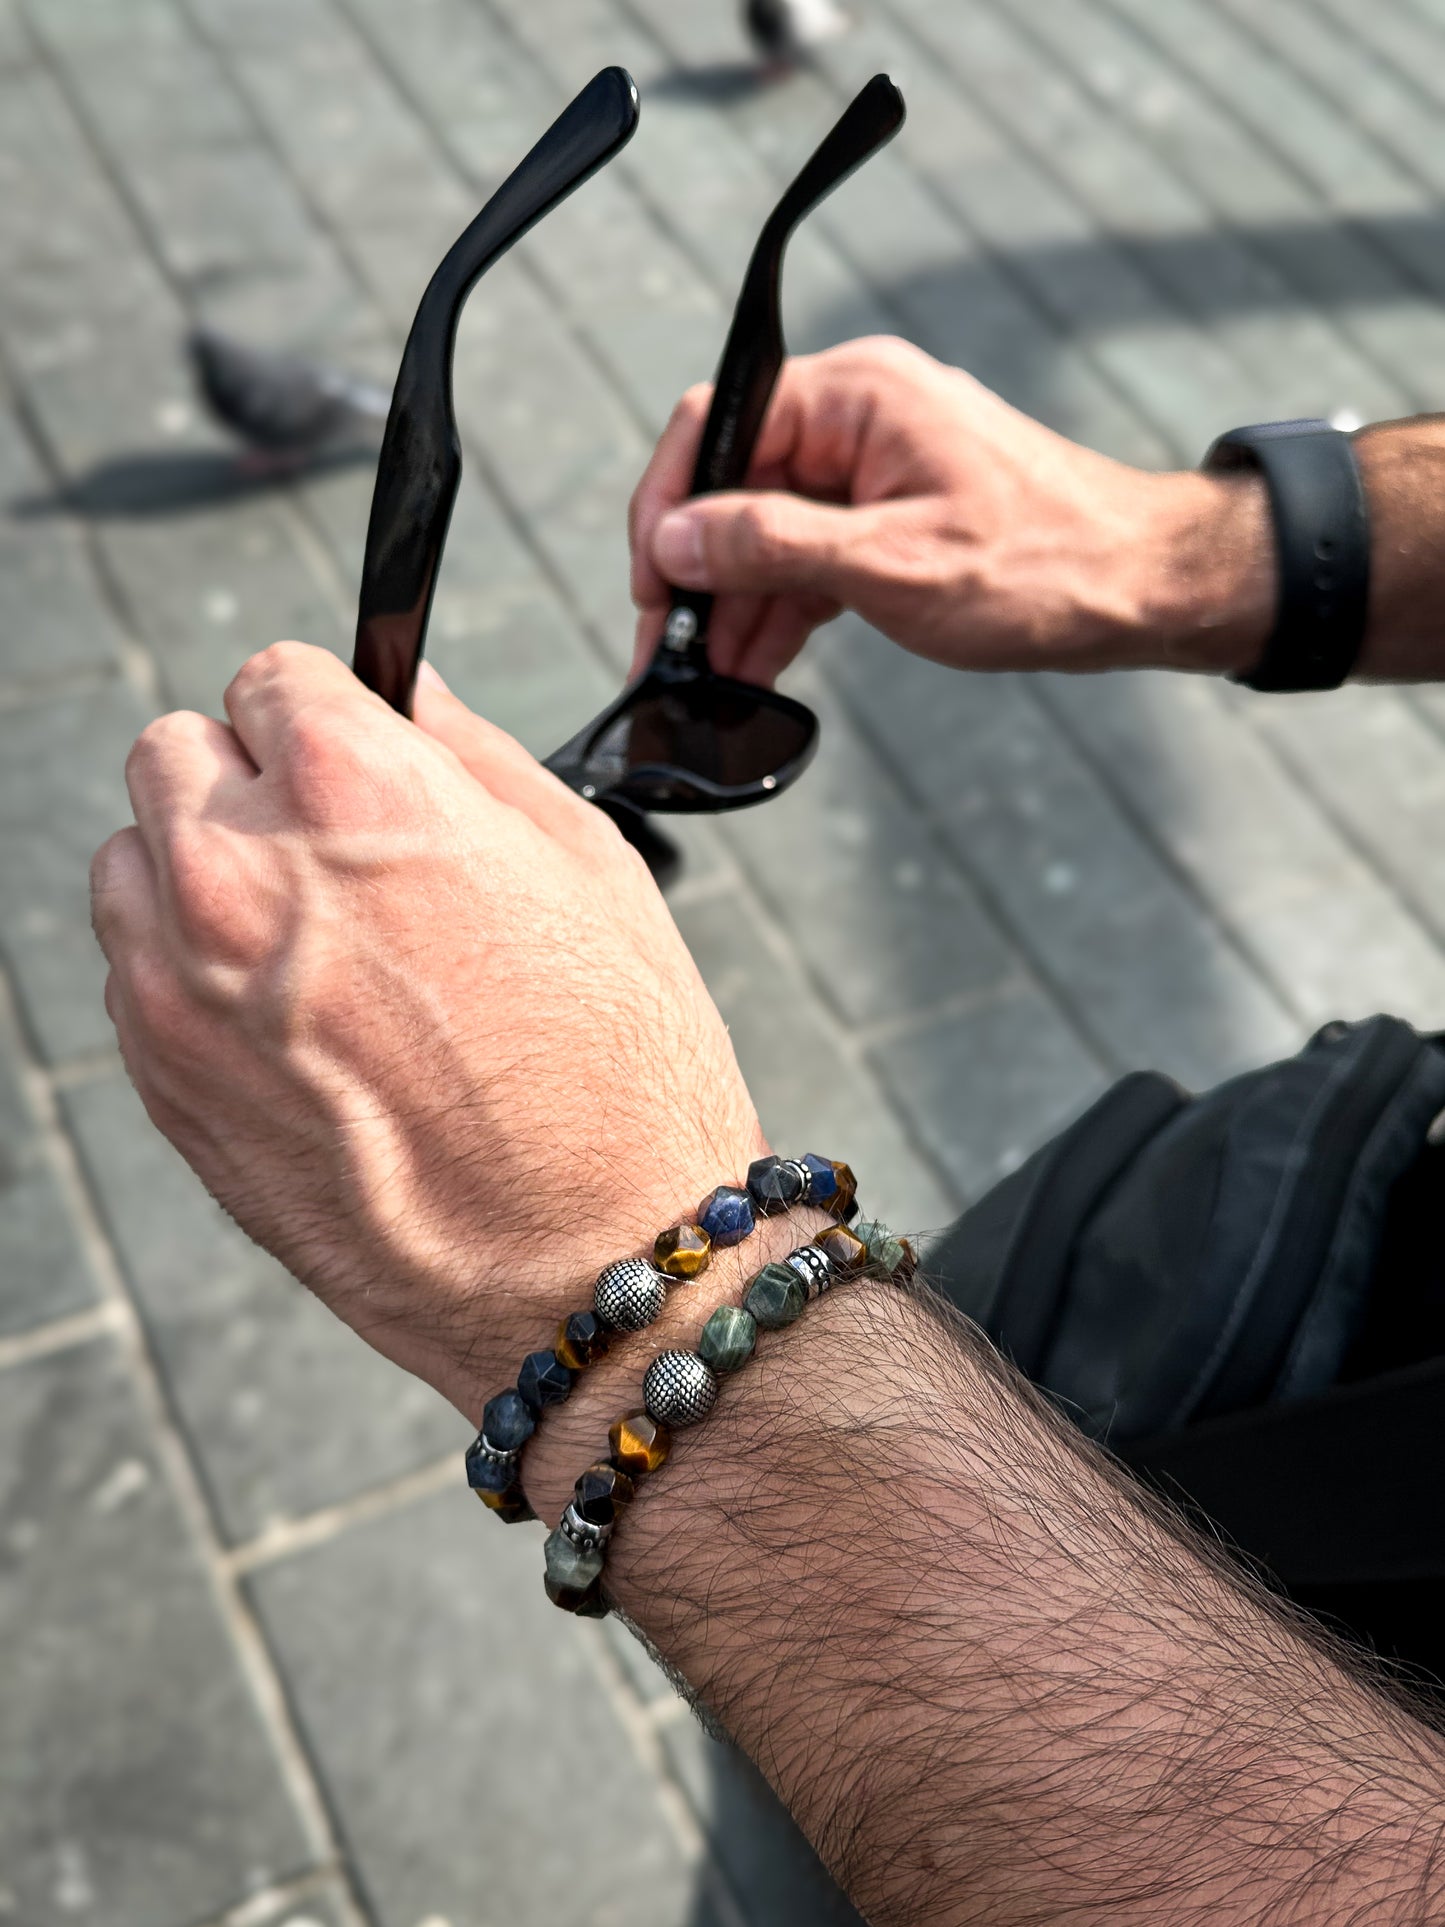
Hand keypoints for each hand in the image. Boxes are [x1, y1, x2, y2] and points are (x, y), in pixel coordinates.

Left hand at [90, 644, 763, 1417]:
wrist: (585, 1269)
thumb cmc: (615, 1070)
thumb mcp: (585, 862)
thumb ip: (470, 751)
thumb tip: (407, 698)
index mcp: (349, 788)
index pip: (271, 673)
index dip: (331, 710)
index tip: (359, 752)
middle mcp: (235, 872)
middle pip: (176, 752)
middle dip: (251, 780)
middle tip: (337, 850)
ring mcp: (178, 986)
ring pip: (133, 862)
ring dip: (202, 873)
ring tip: (315, 946)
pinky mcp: (161, 1083)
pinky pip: (136, 975)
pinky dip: (192, 975)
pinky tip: (298, 1026)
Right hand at [630, 335, 1270, 682]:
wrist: (1147, 590)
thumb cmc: (1043, 566)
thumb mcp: (889, 565)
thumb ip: (770, 547)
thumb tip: (676, 542)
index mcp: (856, 396)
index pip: (717, 423)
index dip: (668, 504)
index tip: (650, 584)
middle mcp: (860, 417)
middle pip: (736, 484)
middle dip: (697, 571)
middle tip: (667, 651)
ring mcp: (879, 468)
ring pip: (770, 530)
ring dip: (737, 603)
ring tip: (706, 676)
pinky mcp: (896, 516)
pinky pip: (814, 555)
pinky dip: (784, 608)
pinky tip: (754, 664)